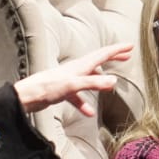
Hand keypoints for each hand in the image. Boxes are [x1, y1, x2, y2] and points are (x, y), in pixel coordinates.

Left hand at [13, 42, 133, 115]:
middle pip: (98, 61)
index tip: (130, 46)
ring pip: (90, 78)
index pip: (103, 54)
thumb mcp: (74, 85)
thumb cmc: (48, 88)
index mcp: (80, 65)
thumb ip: (93, 83)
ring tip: (111, 84)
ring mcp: (70, 80)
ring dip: (101, 80)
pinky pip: (78, 96)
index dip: (118, 49)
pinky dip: (85, 102)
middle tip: (127, 55)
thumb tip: (113, 81)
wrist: (28, 96)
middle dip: (113, 57)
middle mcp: (76, 69)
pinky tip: (89, 112)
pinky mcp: (63, 91)